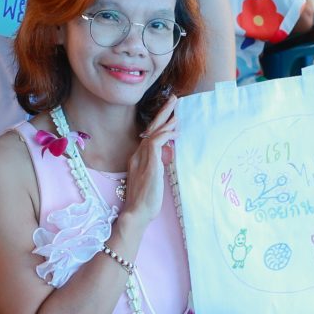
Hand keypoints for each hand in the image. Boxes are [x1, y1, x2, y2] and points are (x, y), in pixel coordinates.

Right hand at [115, 103, 177, 238]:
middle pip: (150, 129)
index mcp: (138, 158)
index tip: (170, 115)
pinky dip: (165, 135)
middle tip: (173, 99)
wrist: (137, 213)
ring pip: (153, 133)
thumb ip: (157, 165)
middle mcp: (138, 156)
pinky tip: (175, 133)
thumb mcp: (153, 179)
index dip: (159, 124)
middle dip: (163, 113)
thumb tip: (167, 155)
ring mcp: (142, 159)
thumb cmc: (146, 201)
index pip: (149, 135)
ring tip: (177, 111)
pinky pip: (156, 143)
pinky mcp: (149, 165)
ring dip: (166, 121)